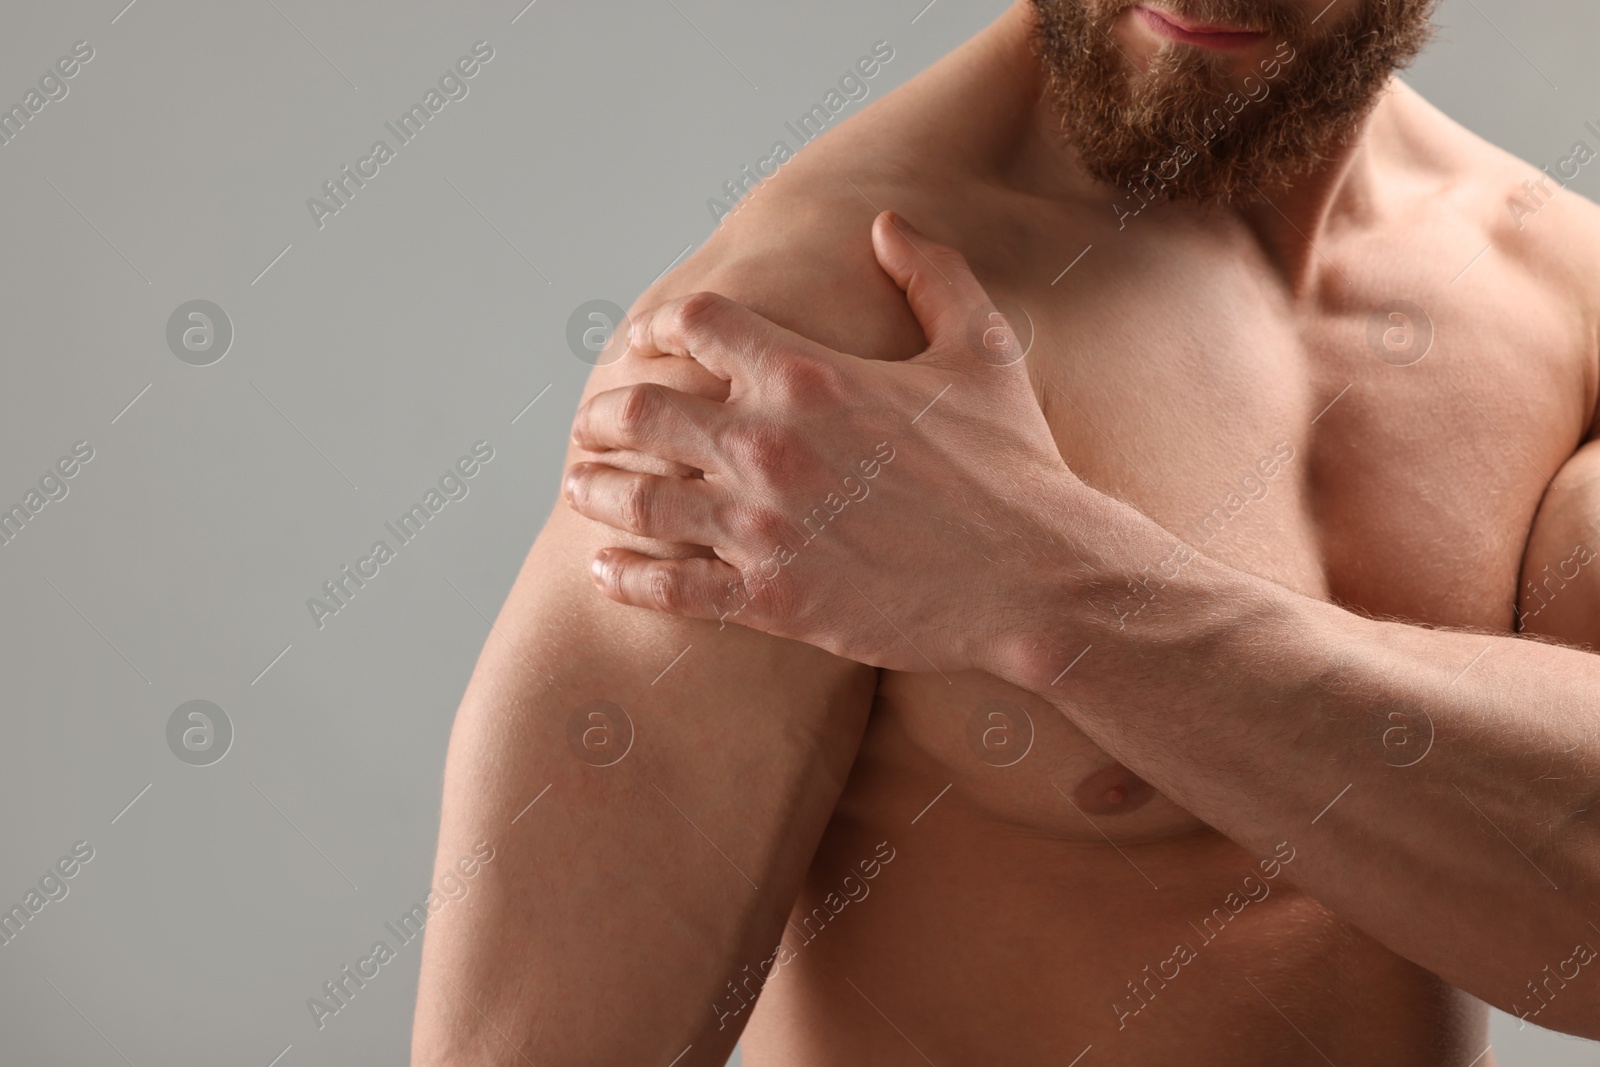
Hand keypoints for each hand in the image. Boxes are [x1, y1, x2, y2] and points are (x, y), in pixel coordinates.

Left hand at [564, 212, 1105, 675]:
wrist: (1038, 577)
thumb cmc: (1015, 462)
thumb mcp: (983, 348)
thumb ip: (931, 274)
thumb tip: (885, 223)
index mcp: (810, 374)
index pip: (697, 324)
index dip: (661, 327)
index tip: (646, 342)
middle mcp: (769, 444)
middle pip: (644, 411)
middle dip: (609, 413)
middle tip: (593, 422)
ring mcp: (763, 525)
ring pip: (642, 501)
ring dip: (598, 489)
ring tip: (579, 485)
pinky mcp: (771, 598)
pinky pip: (672, 588)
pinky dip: (627, 577)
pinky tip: (604, 569)